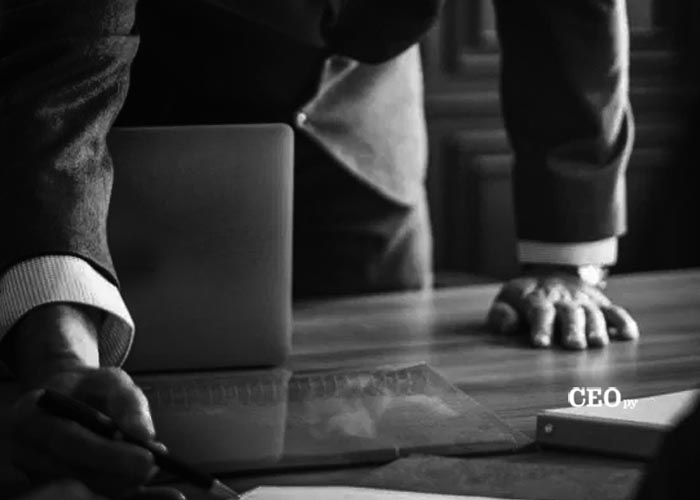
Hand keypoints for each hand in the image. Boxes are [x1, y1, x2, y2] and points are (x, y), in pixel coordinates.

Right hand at [6, 304, 180, 498]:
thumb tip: (145, 435)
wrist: (65, 397)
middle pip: (74, 472)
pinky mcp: (46, 485)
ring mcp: (32, 471)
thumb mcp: (111, 381)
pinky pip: (83, 493)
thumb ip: (128, 403)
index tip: (148, 458)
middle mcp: (23, 448)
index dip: (109, 454)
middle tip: (155, 467)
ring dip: (119, 483)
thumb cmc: (88, 387)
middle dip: (120, 473)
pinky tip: (133, 476)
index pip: (69, 442)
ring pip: (81, 487)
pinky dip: (113, 487)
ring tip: (148, 467)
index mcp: (30, 416)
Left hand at [486, 269, 638, 348]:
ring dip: (596, 327)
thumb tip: (508, 325)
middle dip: (572, 329)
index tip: (540, 344)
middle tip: (574, 346)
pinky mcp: (600, 304)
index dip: (540, 327)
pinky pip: (615, 312)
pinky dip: (624, 322)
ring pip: (593, 314)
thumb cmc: (523, 298)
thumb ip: (501, 315)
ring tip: (597, 343)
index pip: (540, 312)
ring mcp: (584, 302)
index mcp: (538, 300)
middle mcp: (563, 300)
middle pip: (569, 314)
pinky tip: (629, 335)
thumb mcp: (505, 301)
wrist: (548, 273)